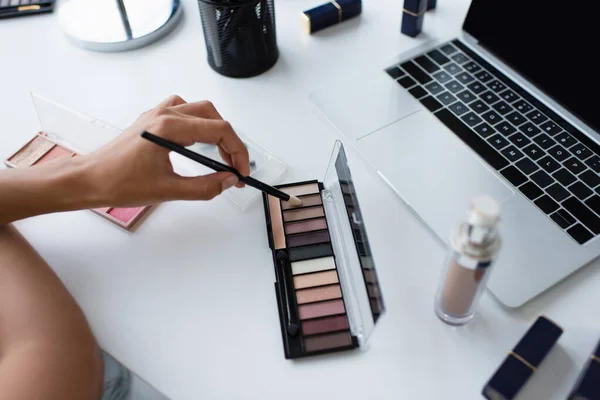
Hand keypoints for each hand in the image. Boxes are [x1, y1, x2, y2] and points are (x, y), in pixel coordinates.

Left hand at [83, 95, 249, 206]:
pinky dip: (197, 124)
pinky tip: (197, 143)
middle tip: (234, 167)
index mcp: (168, 128)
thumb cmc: (118, 183)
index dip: (237, 152)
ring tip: (220, 155)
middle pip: (213, 117)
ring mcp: (157, 115)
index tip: (242, 172)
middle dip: (230, 142)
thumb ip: (205, 187)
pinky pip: (182, 111)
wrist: (90, 179)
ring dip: (215, 129)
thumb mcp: (168, 190)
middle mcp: (164, 115)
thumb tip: (229, 181)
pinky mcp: (152, 121)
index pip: (219, 131)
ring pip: (200, 110)